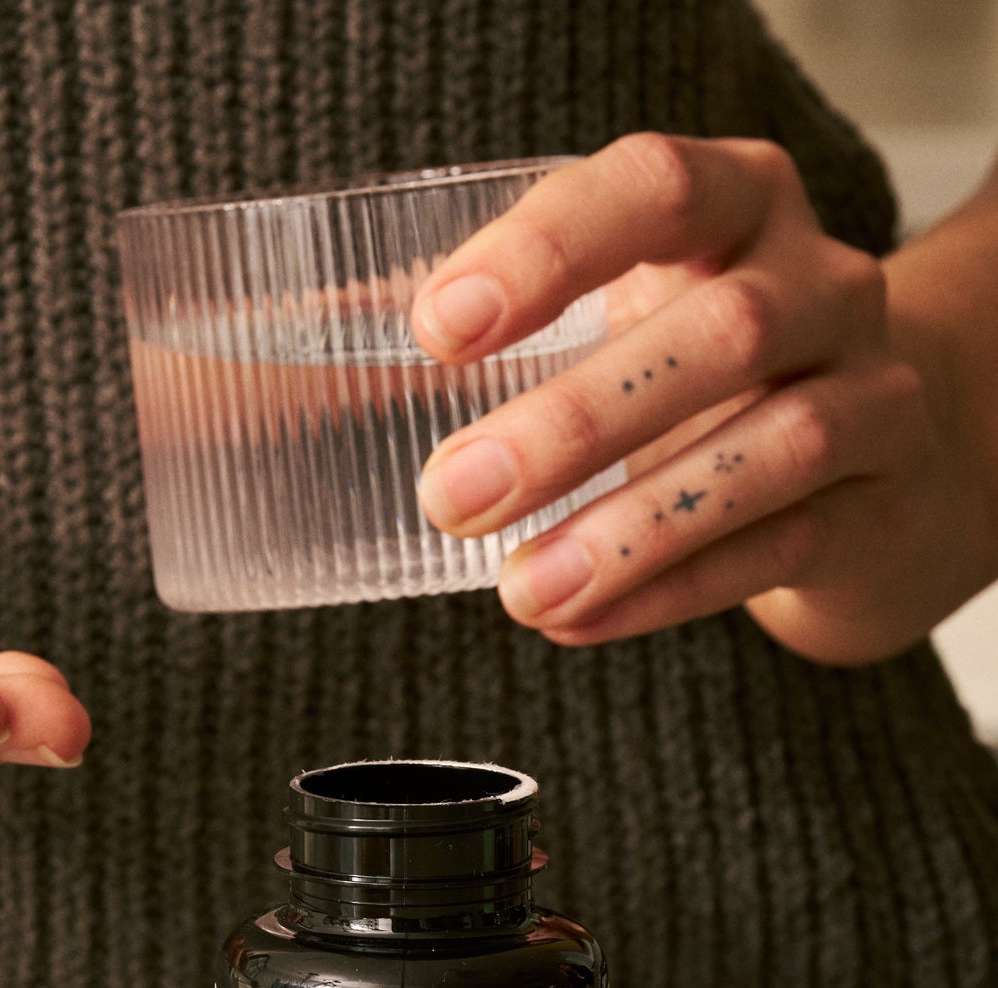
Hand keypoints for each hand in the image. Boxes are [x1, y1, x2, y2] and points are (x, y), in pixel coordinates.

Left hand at [410, 132, 997, 664]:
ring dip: (630, 528)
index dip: (547, 252)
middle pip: (720, 335)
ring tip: (518, 591)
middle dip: (573, 422)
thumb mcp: (612, 311)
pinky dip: (672, 593)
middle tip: (448, 497)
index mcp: (733, 204)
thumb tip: (288, 354)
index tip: (437, 330)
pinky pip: (782, 550)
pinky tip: (577, 622)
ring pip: (775, 449)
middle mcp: (818, 284)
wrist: (873, 449)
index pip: (651, 190)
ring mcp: (869, 393)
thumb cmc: (693, 367)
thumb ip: (482, 327)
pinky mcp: (876, 506)